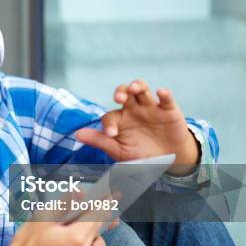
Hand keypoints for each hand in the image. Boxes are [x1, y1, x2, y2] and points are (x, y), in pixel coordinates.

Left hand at [75, 79, 199, 174]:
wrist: (168, 160)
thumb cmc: (140, 154)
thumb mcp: (120, 151)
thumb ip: (100, 141)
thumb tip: (77, 134)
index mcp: (119, 119)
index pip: (109, 116)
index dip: (109, 124)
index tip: (111, 134)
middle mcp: (132, 109)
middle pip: (124, 92)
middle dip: (120, 92)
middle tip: (119, 98)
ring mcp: (150, 107)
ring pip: (142, 89)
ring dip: (137, 85)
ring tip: (134, 88)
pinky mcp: (168, 109)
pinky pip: (166, 98)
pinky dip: (164, 94)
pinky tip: (161, 92)